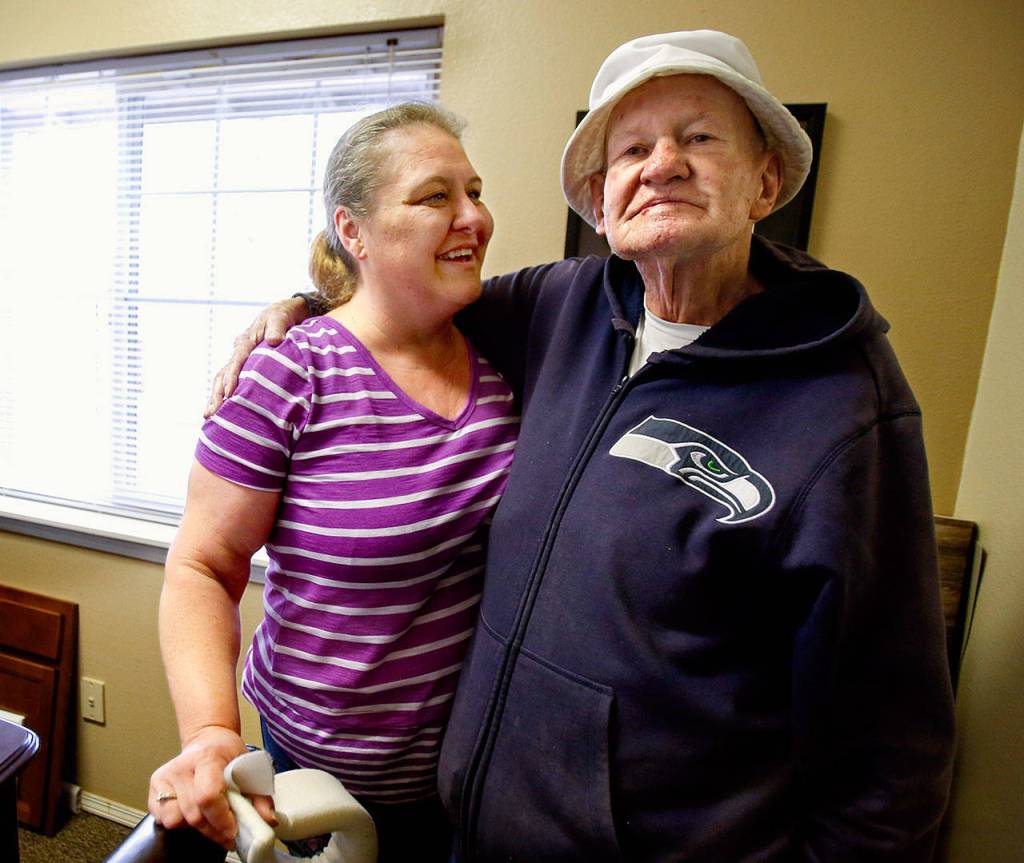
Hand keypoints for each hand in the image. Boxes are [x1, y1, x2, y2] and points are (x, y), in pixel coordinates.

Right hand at [148, 726, 276, 848]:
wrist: (207, 739)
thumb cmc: (228, 754)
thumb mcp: (250, 767)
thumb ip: (260, 796)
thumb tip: (267, 821)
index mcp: (207, 757)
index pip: (208, 796)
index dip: (221, 819)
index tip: (233, 831)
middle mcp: (181, 766)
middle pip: (194, 815)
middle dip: (214, 831)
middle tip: (229, 834)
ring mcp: (165, 776)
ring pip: (177, 821)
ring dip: (197, 828)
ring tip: (211, 820)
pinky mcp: (154, 786)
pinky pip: (164, 820)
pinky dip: (181, 823)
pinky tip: (195, 812)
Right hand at [204, 297, 308, 416]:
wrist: (282, 313)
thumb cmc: (282, 316)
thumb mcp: (281, 318)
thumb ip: (277, 328)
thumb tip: (273, 341)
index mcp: (245, 341)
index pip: (236, 361)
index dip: (232, 377)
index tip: (229, 393)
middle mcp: (238, 351)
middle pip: (223, 374)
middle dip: (217, 394)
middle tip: (210, 413)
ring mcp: (239, 359)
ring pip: (223, 379)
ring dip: (216, 396)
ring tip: (208, 416)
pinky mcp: (244, 365)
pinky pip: (231, 380)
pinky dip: (224, 394)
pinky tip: (221, 408)